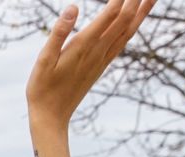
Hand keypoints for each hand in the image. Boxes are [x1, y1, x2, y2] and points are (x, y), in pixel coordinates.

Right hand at [25, 0, 155, 132]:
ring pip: (129, 30)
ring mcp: (102, 59)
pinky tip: (137, 18)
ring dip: (143, 11)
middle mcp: (98, 51)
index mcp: (84, 46)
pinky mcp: (102, 65)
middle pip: (125, 19)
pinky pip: (123, 41)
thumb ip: (58, 33)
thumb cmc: (42, 89)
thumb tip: (73, 7)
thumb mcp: (43, 61)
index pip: (111, 14)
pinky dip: (133, 26)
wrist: (51, 118)